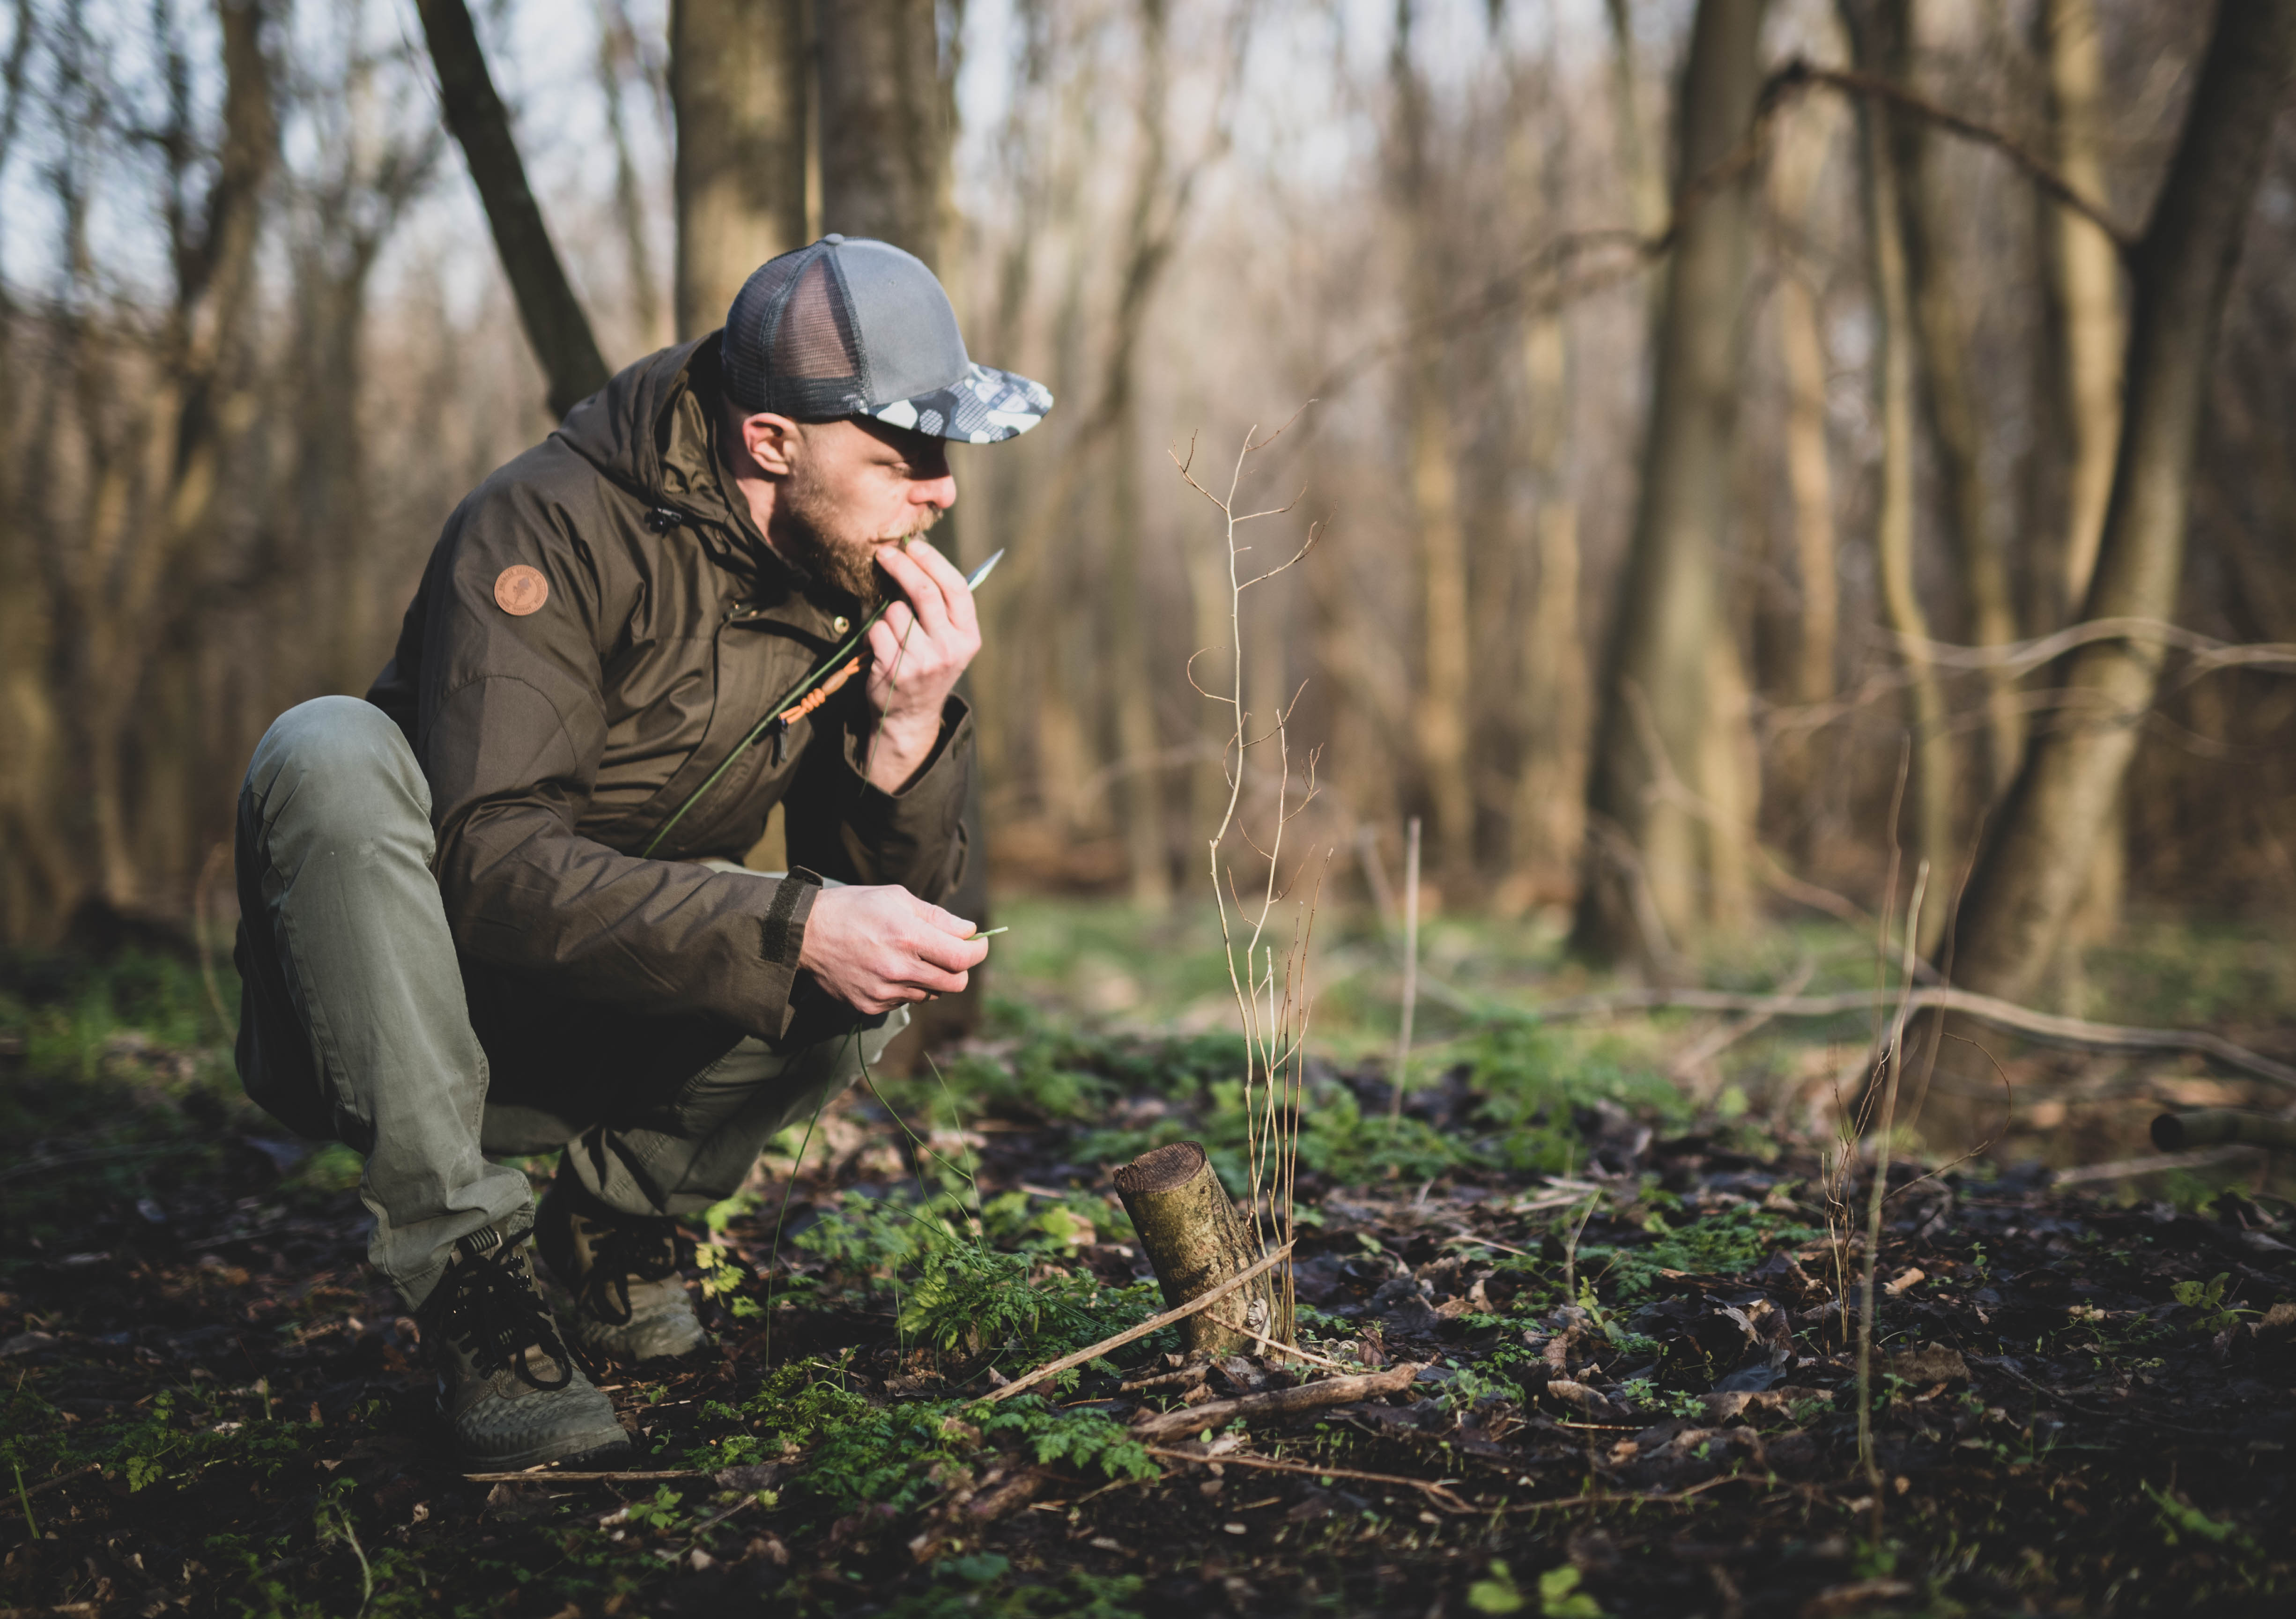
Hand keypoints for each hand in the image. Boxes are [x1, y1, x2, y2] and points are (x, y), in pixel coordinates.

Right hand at [796, 884, 987, 1014]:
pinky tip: (886, 968)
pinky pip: (904, 1001)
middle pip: (954, 984)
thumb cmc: (854, 908)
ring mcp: (883, 992)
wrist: (804, 934)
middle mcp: (898, 969)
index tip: (977, 944)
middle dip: (959, 969)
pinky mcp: (870, 1006)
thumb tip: (968, 931)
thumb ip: (937, 916)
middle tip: (950, 954)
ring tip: (909, 957)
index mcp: (908, 937)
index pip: (962, 958)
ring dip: (931, 978)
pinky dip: (905, 987)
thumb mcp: (896, 897)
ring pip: (930, 994)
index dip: (978, 951)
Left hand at [863, 541, 981, 790]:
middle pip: (924, 592)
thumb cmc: (928, 666)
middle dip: (902, 566)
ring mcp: (923, 661)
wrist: (910, 716)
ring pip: (895, 612)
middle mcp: (949, 649)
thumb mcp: (949, 641)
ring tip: (893, 634)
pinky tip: (881, 649)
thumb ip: (943, 607)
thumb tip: (919, 555)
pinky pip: (877, 632)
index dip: (932, 561)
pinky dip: (873, 635)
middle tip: (885, 553)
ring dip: (887, 615)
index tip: (912, 545)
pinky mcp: (896, 670)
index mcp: (968, 636)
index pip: (955, 588)